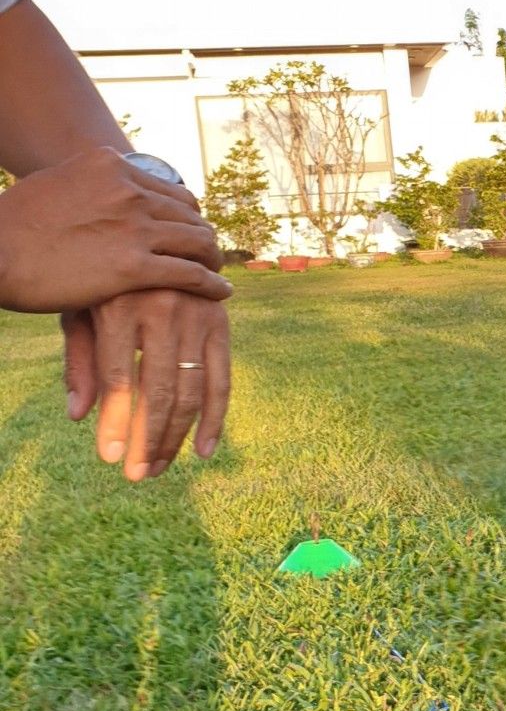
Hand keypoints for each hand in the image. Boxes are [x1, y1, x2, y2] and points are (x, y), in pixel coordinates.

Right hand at [0, 148, 230, 313]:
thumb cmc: (10, 225)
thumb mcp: (53, 186)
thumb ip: (85, 189)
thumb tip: (95, 197)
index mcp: (109, 165)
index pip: (168, 188)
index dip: (184, 214)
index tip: (189, 231)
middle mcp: (128, 189)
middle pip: (189, 213)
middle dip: (202, 236)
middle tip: (210, 256)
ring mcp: (134, 226)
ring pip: (198, 240)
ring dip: (213, 259)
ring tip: (218, 274)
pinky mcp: (134, 266)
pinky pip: (191, 274)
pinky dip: (212, 284)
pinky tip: (221, 294)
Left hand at [61, 291, 231, 479]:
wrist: (152, 235)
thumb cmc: (104, 281)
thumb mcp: (81, 310)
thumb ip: (80, 361)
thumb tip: (77, 417)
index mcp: (119, 304)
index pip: (117, 376)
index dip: (114, 421)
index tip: (109, 459)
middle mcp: (163, 308)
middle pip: (158, 390)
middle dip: (147, 439)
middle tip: (136, 475)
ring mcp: (197, 315)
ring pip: (191, 391)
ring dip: (175, 437)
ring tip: (156, 467)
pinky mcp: (220, 322)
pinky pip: (222, 380)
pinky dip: (215, 419)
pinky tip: (202, 451)